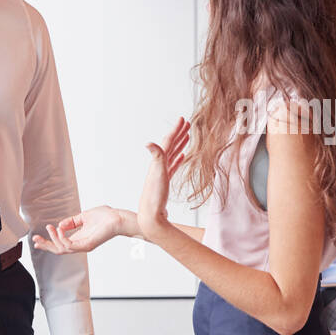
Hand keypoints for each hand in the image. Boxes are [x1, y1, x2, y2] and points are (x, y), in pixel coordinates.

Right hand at [33, 205, 122, 254]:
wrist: (118, 218)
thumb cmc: (106, 217)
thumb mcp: (84, 216)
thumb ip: (72, 221)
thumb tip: (60, 225)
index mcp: (79, 238)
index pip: (60, 244)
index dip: (48, 242)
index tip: (37, 238)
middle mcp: (80, 244)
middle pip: (58, 250)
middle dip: (46, 245)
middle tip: (35, 239)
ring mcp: (84, 246)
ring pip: (62, 249)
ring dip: (53, 239)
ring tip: (50, 228)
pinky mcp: (87, 245)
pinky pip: (70, 246)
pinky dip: (62, 239)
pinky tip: (58, 229)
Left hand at [139, 116, 189, 241]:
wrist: (151, 215)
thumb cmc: (154, 196)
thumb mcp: (157, 174)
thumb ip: (157, 157)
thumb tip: (149, 142)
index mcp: (158, 161)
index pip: (168, 141)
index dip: (176, 130)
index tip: (183, 119)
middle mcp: (158, 165)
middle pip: (170, 145)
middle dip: (179, 133)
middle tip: (187, 124)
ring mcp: (161, 173)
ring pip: (172, 154)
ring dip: (179, 144)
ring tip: (186, 136)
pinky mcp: (164, 181)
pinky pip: (172, 166)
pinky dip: (177, 159)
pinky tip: (181, 157)